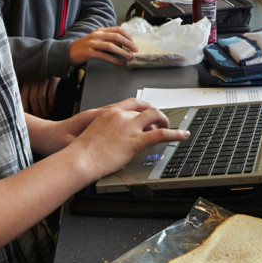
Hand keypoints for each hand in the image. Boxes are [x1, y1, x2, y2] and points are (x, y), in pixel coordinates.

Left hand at [20, 76, 60, 117]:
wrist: (56, 67)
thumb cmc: (43, 77)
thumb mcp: (34, 80)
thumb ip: (28, 90)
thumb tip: (24, 108)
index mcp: (27, 81)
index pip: (23, 96)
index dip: (24, 106)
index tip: (27, 115)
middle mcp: (35, 79)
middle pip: (32, 98)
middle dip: (35, 110)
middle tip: (38, 117)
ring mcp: (44, 79)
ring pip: (41, 97)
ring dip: (43, 108)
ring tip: (45, 114)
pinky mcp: (54, 79)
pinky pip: (51, 93)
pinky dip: (51, 103)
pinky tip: (51, 108)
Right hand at [59, 98, 188, 178]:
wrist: (79, 159)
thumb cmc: (81, 152)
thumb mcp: (94, 134)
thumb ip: (108, 131)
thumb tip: (116, 138)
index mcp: (110, 113)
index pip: (133, 103)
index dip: (145, 107)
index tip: (149, 112)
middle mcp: (121, 116)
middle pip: (145, 109)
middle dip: (155, 115)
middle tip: (160, 123)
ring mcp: (129, 128)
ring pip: (155, 116)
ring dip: (165, 121)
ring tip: (170, 128)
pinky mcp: (135, 141)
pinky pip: (161, 134)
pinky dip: (175, 133)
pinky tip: (182, 135)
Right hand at [68, 27, 137, 65]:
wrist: (66, 52)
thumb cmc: (83, 47)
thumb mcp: (96, 40)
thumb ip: (108, 40)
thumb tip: (122, 43)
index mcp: (100, 31)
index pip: (118, 30)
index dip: (128, 36)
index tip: (133, 42)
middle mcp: (97, 35)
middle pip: (116, 37)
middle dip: (128, 43)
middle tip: (135, 49)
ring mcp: (92, 43)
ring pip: (111, 46)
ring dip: (123, 52)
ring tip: (129, 57)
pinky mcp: (89, 53)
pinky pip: (104, 56)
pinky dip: (114, 60)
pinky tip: (119, 63)